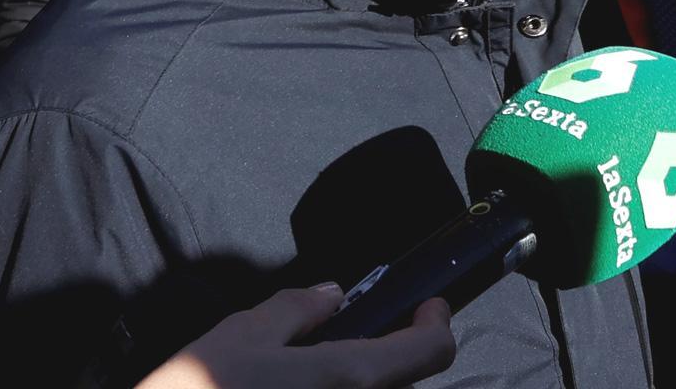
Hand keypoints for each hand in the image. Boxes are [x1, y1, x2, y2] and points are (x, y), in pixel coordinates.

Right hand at [136, 285, 455, 388]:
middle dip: (390, 353)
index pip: (431, 352)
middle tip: (357, 332)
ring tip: (311, 368)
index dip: (435, 323)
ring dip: (359, 378)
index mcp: (349, 378)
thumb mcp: (240, 336)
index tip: (426, 306)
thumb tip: (331, 295)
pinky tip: (294, 388)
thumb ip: (295, 311)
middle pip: (402, 380)